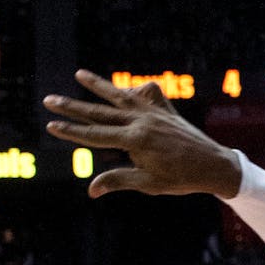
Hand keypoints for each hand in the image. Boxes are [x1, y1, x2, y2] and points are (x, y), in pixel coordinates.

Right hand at [43, 69, 242, 198]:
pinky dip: (137, 90)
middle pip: (100, 111)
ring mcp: (155, 112)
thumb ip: (119, 181)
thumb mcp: (149, 183)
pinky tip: (129, 90)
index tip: (50, 125)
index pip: (95, 134)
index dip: (71, 131)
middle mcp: (143, 121)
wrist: (215, 165)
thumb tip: (91, 190)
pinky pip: (148, 94)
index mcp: (136, 140)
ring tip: (79, 73)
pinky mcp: (166, 110)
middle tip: (49, 99)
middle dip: (72, 105)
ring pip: (120, 95)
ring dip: (98, 84)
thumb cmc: (182, 178)